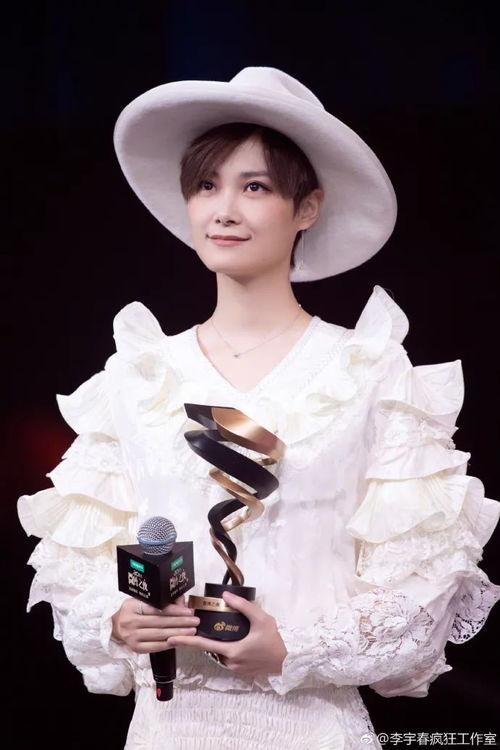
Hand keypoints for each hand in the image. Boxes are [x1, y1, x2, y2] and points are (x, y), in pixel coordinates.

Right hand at [111, 595, 200, 653]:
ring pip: (160, 635)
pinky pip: (156, 646)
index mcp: (132, 606)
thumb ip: (159, 601)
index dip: (174, 610)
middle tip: (194, 621)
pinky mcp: (136, 648)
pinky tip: (180, 641)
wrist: (115, 627)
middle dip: (180, 622)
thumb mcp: (140, 601)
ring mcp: (132, 637)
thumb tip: (180, 599)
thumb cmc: (132, 611)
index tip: (188, 611)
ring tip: (191, 631)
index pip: (156, 608)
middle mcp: (131, 622)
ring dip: (178, 633)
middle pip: (160, 622)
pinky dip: (169, 644)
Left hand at [168, 591, 287, 677]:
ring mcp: (235, 668)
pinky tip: (229, 638)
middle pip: (210, 648)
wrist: (289, 660)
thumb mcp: (261, 618)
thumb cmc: (274, 639)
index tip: (171, 639)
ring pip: (219, 653)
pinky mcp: (241, 671)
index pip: (203, 645)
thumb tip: (225, 595)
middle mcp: (230, 662)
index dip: (185, 641)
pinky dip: (224, 648)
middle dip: (201, 638)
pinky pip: (227, 657)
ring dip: (215, 642)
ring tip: (213, 629)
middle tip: (192, 626)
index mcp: (232, 650)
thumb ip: (242, 606)